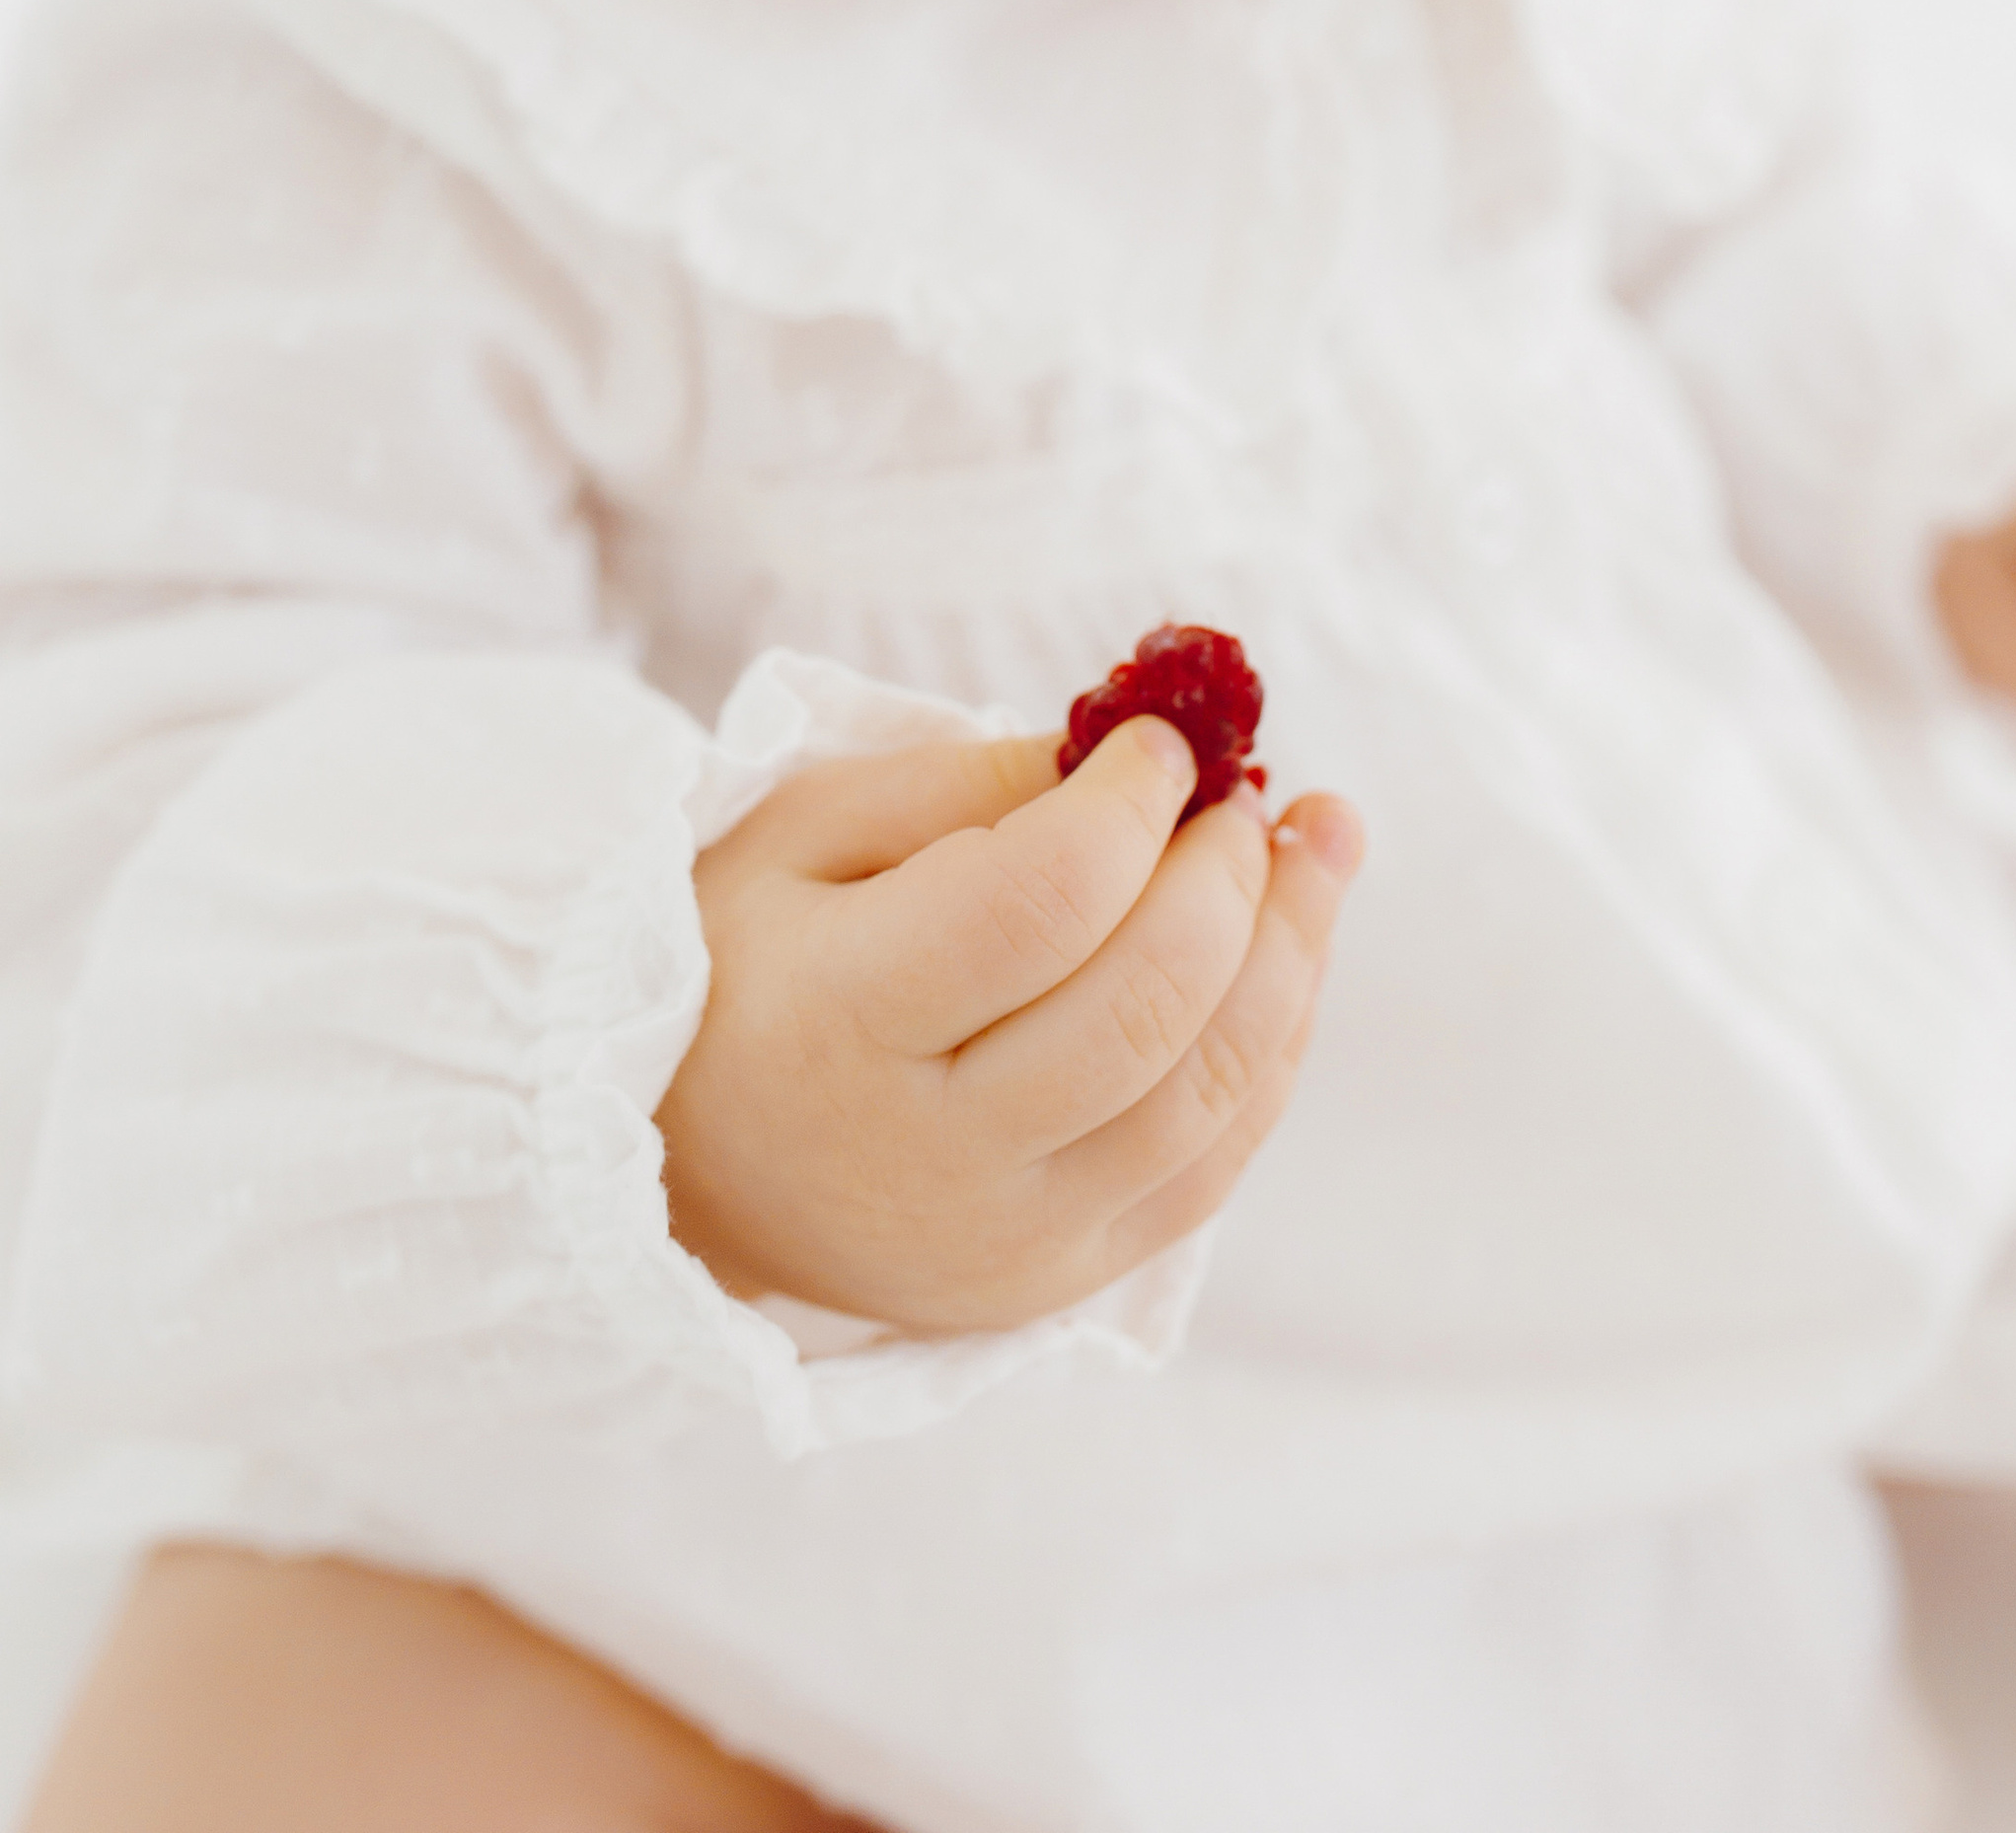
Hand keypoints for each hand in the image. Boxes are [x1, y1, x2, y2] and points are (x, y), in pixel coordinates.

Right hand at [655, 721, 1362, 1331]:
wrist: (683, 1170)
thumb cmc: (747, 962)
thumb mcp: (809, 831)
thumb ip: (970, 789)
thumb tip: (1135, 752)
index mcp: (839, 1022)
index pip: (1040, 905)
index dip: (1131, 805)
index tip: (1162, 741)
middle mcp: (928, 1158)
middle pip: (1145, 1007)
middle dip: (1232, 877)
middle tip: (1250, 795)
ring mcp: (1005, 1241)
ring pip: (1205, 1095)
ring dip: (1293, 954)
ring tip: (1321, 843)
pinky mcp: (1056, 1285)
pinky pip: (1209, 1166)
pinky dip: (1270, 1048)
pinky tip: (1287, 954)